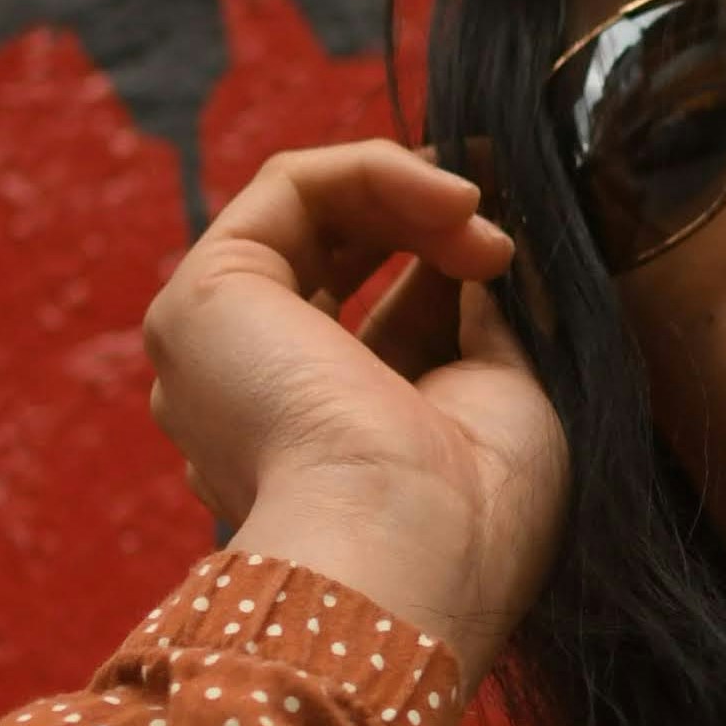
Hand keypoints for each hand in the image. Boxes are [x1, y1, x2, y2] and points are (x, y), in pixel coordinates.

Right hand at [141, 138, 569, 681]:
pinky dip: (377, 169)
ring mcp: (219, 349)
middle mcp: (255, 401)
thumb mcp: (503, 404)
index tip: (520, 250)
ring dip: (414, 196)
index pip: (385, 321)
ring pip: (312, 213)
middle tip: (505, 224)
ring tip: (484, 222)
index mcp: (326, 447)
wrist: (410, 556)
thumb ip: (483, 324)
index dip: (452, 265)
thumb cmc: (471, 520)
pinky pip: (291, 186)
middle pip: (341, 259)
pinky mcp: (204, 298)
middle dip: (431, 223)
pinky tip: (450, 198)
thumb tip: (491, 250)